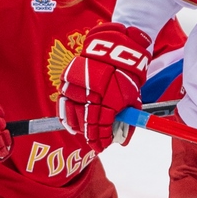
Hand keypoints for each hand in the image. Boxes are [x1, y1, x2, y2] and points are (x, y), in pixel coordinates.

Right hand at [59, 23, 150, 151]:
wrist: (116, 51)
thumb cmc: (126, 76)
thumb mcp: (133, 98)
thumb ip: (128, 120)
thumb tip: (123, 141)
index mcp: (109, 100)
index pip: (101, 128)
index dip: (101, 140)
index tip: (102, 146)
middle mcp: (91, 94)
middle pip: (85, 123)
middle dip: (90, 136)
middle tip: (94, 143)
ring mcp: (78, 86)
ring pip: (71, 115)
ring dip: (77, 127)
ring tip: (83, 132)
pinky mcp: (68, 79)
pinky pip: (63, 103)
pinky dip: (65, 115)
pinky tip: (70, 123)